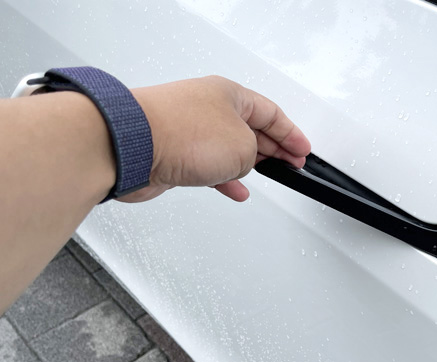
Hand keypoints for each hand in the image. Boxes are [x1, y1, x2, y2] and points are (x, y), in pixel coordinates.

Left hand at [122, 75, 310, 201]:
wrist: (130, 146)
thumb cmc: (179, 132)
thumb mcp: (242, 147)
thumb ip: (254, 156)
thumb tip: (245, 164)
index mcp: (230, 94)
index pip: (272, 113)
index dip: (292, 134)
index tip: (303, 150)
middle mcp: (209, 108)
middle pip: (252, 128)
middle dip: (274, 147)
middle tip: (292, 163)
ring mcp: (189, 129)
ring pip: (229, 148)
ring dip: (249, 164)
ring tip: (269, 175)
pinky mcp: (173, 151)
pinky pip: (208, 165)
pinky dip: (225, 178)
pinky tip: (236, 189)